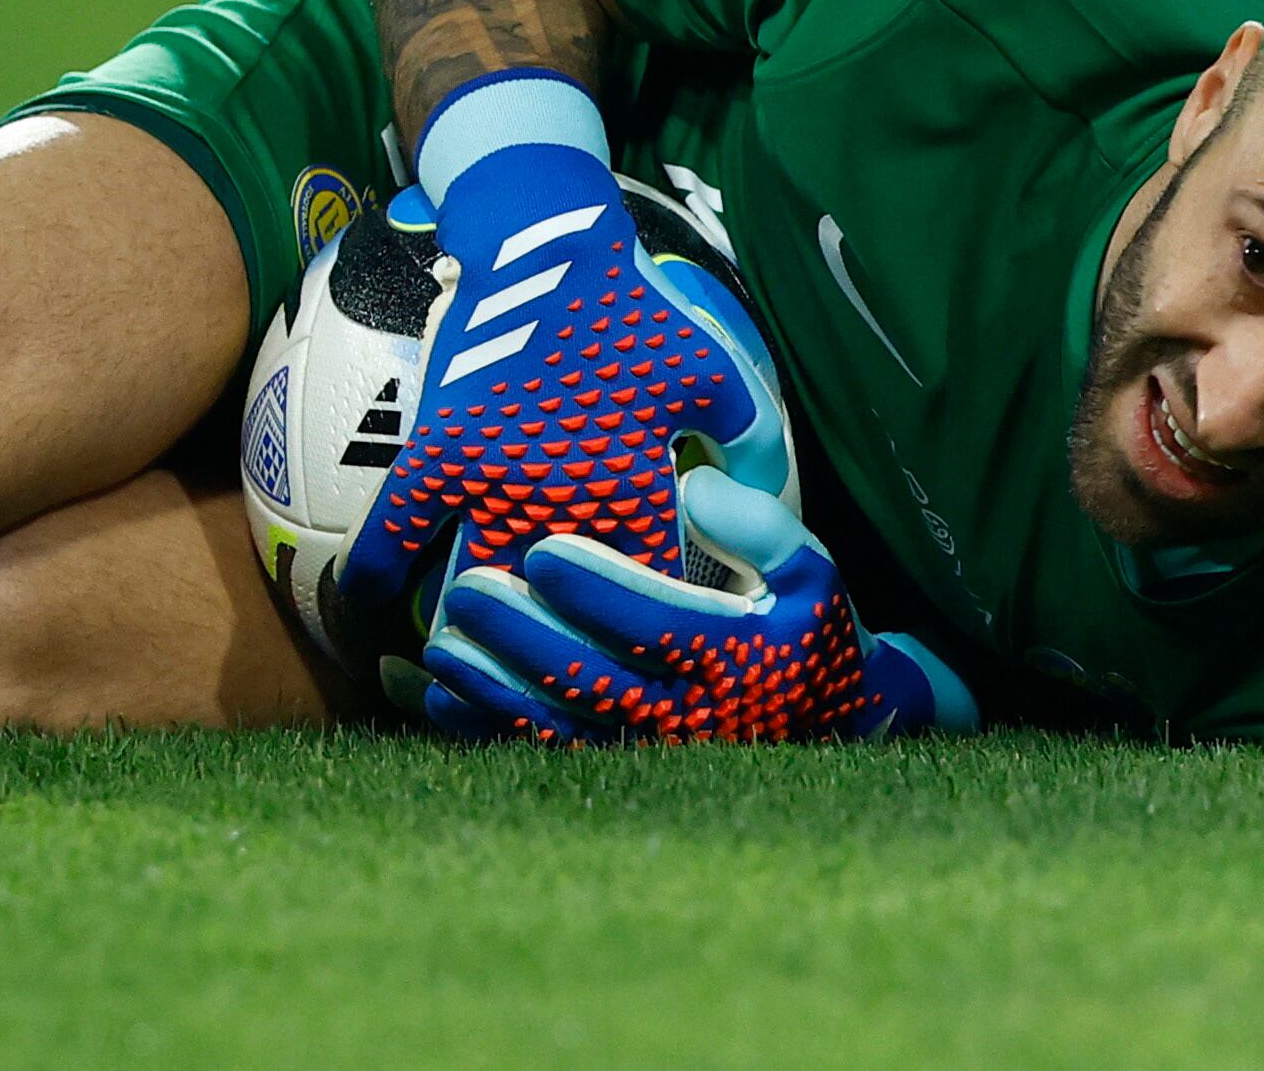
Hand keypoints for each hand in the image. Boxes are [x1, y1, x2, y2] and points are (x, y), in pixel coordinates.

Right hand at [331, 71, 789, 689]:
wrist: (546, 246)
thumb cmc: (634, 312)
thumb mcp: (713, 373)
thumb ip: (749, 443)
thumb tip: (764, 499)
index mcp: (637, 489)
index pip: (647, 595)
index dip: (646, 642)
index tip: (641, 674)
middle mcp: (567, 498)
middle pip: (560, 613)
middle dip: (560, 664)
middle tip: (554, 700)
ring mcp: (497, 479)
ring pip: (481, 591)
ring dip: (475, 641)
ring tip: (471, 682)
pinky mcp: (439, 453)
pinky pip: (399, 534)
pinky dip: (380, 577)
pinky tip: (364, 616)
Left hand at [420, 466, 980, 742]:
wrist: (833, 724)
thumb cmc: (804, 626)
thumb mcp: (808, 565)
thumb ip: (757, 523)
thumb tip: (690, 489)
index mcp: (737, 658)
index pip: (659, 626)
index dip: (597, 591)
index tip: (543, 550)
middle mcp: (691, 719)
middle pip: (591, 682)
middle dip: (522, 638)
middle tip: (467, 592)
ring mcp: (648, 757)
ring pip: (554, 730)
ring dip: (491, 690)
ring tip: (439, 644)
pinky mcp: (616, 774)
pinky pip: (537, 759)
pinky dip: (480, 731)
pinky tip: (431, 697)